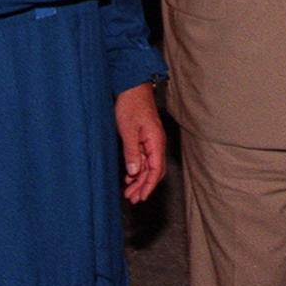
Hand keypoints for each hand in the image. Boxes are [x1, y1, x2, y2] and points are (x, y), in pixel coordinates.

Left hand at [114, 82, 166, 202]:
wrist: (131, 87)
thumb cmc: (131, 105)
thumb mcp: (128, 130)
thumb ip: (132, 153)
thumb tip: (134, 172)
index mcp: (156, 141)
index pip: (156, 169)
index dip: (148, 186)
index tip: (141, 197)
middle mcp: (156, 142)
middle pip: (154, 170)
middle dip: (144, 186)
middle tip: (132, 198)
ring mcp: (151, 140)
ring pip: (148, 166)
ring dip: (139, 179)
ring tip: (128, 190)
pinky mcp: (144, 137)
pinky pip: (144, 158)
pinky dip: (137, 169)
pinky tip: (129, 175)